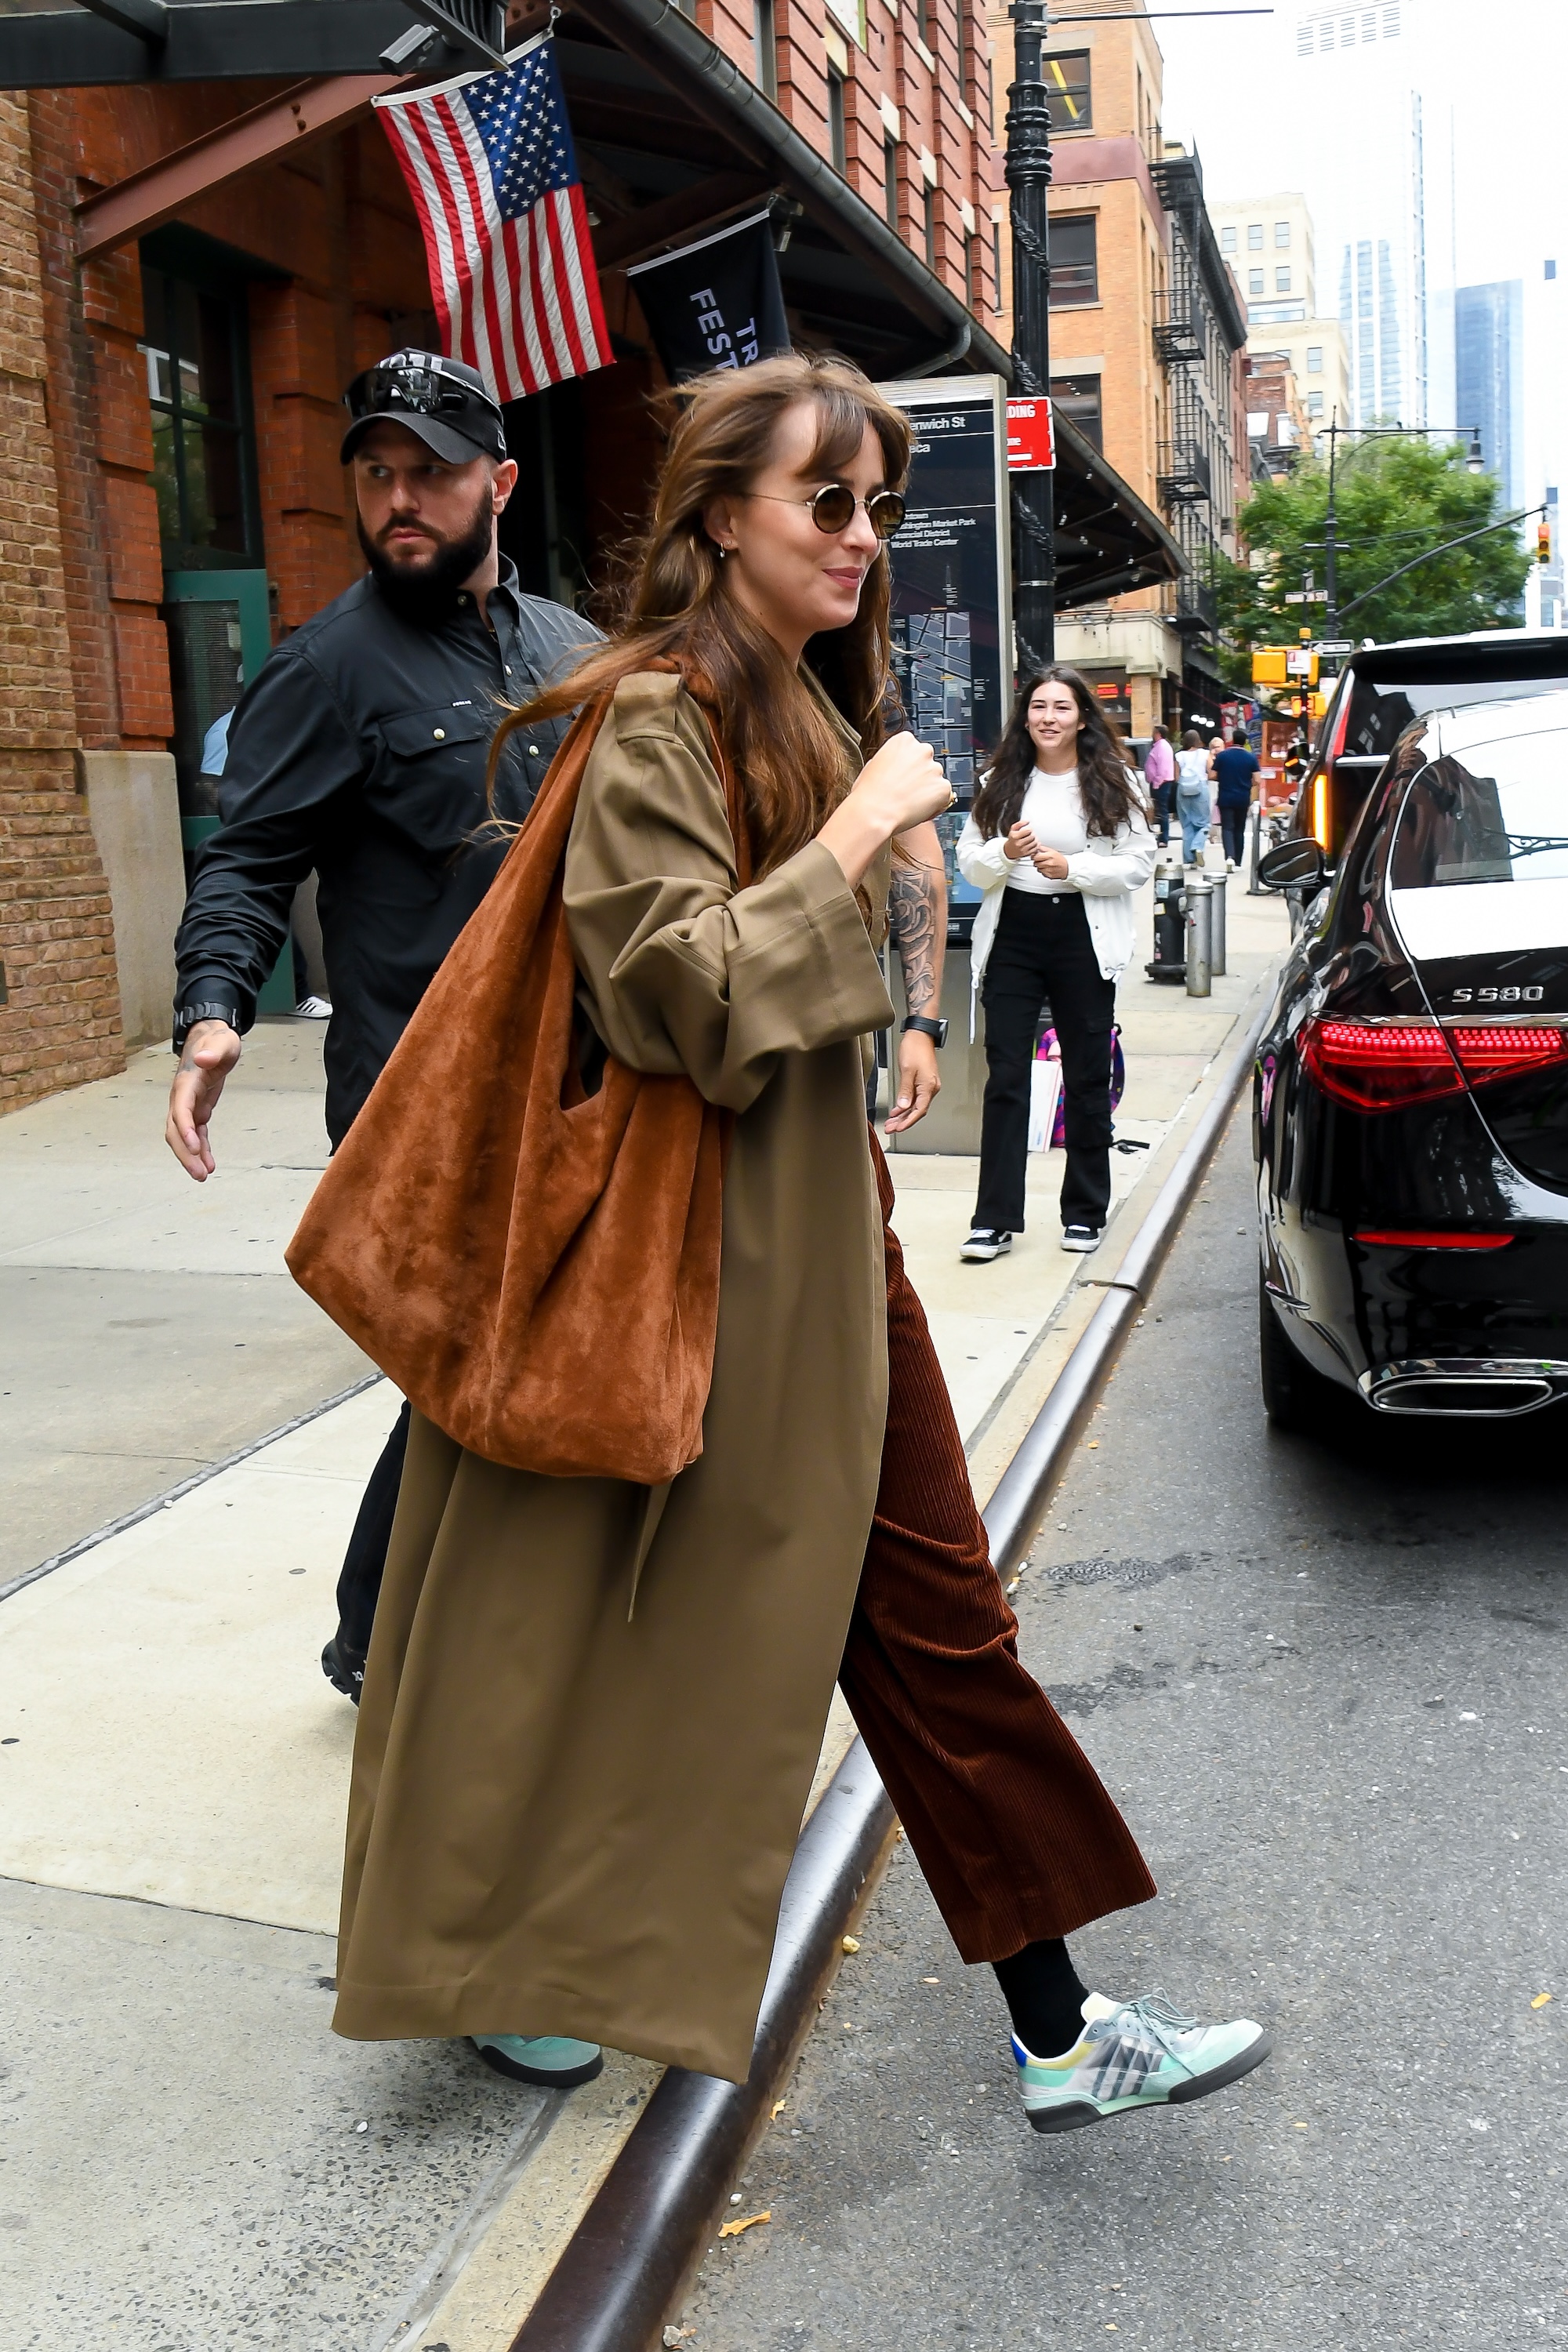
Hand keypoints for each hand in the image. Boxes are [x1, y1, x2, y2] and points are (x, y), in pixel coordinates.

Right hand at [166, 1019, 241, 1179]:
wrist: (211, 1037)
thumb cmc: (218, 1039)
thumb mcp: (223, 1041)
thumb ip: (215, 1050)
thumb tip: (204, 1059)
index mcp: (186, 1082)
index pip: (181, 1110)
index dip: (185, 1129)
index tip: (194, 1148)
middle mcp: (181, 1097)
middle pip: (175, 1130)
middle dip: (185, 1153)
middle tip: (200, 1174)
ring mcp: (187, 1105)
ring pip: (182, 1136)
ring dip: (191, 1157)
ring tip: (204, 1175)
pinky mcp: (197, 1109)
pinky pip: (196, 1134)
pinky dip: (201, 1149)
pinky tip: (209, 1164)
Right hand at [818, 733, 949, 888]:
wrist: (873, 812)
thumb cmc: (868, 792)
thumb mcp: (874, 764)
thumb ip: (892, 760)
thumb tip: (898, 767)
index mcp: (904, 740)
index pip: (914, 750)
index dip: (908, 767)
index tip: (903, 777)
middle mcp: (923, 750)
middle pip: (927, 764)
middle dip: (920, 777)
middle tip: (906, 792)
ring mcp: (935, 769)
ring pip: (936, 780)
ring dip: (927, 791)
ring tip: (909, 804)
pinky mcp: (943, 788)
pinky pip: (944, 796)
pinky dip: (936, 805)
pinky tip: (918, 811)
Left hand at [884, 1030, 939, 1134]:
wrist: (921, 1034)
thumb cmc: (915, 1048)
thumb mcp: (907, 1070)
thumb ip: (905, 1090)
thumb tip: (903, 1106)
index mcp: (928, 1086)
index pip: (919, 1110)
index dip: (908, 1121)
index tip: (898, 1128)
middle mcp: (930, 1087)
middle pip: (917, 1110)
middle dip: (903, 1121)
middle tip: (891, 1128)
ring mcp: (928, 1085)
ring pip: (915, 1105)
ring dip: (903, 1114)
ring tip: (891, 1122)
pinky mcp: (923, 1081)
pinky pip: (915, 1098)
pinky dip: (906, 1105)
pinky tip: (898, 1110)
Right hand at [1004, 821, 1037, 861]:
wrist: (1009, 850)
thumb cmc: (1012, 839)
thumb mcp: (1013, 829)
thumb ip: (1020, 823)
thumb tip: (1028, 821)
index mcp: (1015, 836)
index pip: (1028, 830)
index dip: (1030, 829)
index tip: (1028, 830)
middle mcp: (1018, 843)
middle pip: (1032, 836)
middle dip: (1033, 834)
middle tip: (1031, 834)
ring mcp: (1023, 849)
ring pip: (1035, 842)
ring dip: (1035, 839)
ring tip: (1032, 838)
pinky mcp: (1026, 854)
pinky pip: (1035, 848)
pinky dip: (1036, 845)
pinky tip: (1033, 843)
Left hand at [1031, 846, 1070, 880]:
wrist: (1067, 868)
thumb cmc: (1060, 859)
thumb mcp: (1052, 851)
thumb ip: (1043, 849)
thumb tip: (1036, 847)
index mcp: (1050, 856)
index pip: (1036, 857)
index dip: (1034, 856)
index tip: (1035, 856)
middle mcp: (1049, 863)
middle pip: (1036, 863)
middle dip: (1037, 861)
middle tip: (1041, 860)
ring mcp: (1049, 870)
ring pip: (1038, 868)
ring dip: (1040, 867)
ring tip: (1045, 864)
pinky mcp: (1049, 875)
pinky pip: (1042, 873)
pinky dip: (1043, 871)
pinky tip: (1047, 868)